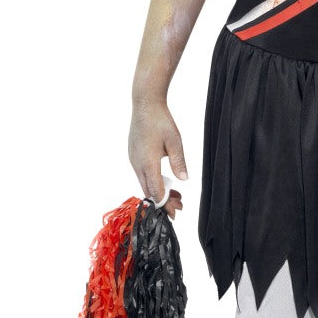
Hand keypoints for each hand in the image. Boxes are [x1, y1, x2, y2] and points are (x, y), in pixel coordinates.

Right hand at [129, 98, 188, 219]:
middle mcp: (137, 164)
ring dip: (158, 191)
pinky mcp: (133, 155)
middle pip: (149, 191)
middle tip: (179, 207)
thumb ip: (179, 162)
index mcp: (148, 163)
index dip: (165, 205)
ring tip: (176, 196)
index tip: (175, 213)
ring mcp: (133, 159)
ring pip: (145, 183)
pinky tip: (164, 181)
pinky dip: (153, 181)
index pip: (155, 192)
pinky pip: (142, 174)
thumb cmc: (161, 121)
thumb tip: (184, 180)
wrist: (145, 104)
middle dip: (163, 201)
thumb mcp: (175, 141)